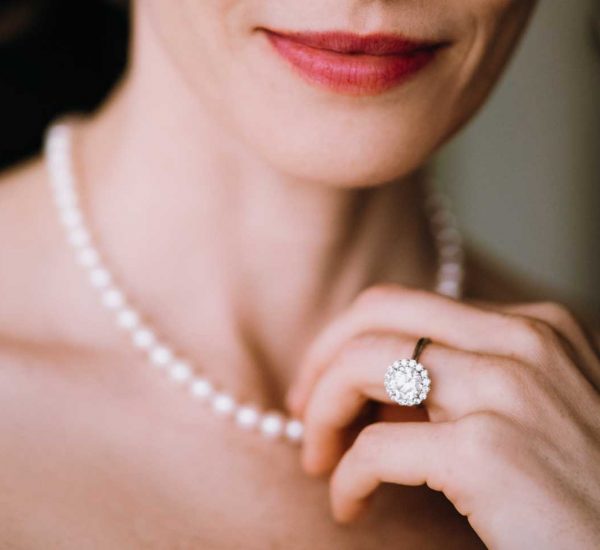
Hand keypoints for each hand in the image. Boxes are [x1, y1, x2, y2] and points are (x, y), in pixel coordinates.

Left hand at [287, 285, 599, 548]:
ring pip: (362, 364)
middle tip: (300, 409)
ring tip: (317, 458)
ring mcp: (508, 390)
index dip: (347, 342)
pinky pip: (376, 447)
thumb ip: (457, 383)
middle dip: (320, 359)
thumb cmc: (573, 495)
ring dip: (320, 413)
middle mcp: (523, 341)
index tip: (322, 386)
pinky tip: (351, 506)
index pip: (405, 307)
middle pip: (376, 313)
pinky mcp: (487, 453)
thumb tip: (369, 385)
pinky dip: (346, 477)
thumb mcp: (523, 413)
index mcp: (532, 326)